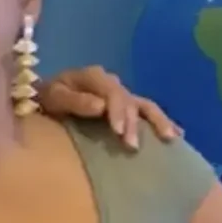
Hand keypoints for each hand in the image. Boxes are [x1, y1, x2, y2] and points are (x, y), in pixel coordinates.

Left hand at [40, 65, 179, 149]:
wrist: (44, 96)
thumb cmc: (47, 98)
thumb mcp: (54, 97)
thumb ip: (75, 101)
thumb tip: (101, 106)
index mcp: (94, 77)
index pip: (112, 93)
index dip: (117, 112)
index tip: (118, 132)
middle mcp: (112, 82)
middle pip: (129, 101)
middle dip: (132, 123)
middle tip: (131, 146)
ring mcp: (120, 93)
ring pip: (144, 105)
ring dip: (157, 121)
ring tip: (170, 138)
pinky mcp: (125, 105)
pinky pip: (146, 111)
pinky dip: (160, 122)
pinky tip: (177, 134)